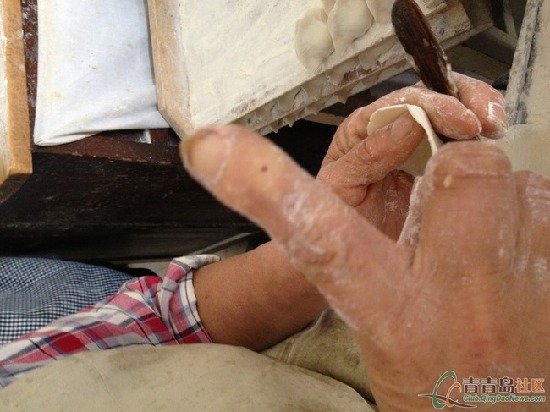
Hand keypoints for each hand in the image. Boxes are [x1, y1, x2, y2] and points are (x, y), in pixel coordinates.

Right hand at [180, 132, 548, 409]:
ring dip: (494, 200)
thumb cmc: (436, 383)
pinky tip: (518, 269)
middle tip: (441, 222)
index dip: (268, 187)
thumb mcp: (374, 326)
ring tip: (480, 259)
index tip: (214, 150)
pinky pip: (545, 203)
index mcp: (385, 306)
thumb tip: (369, 182)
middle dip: (452, 172)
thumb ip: (356, 252)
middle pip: (461, 167)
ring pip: (515, 178)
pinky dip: (528, 220)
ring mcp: (523, 281)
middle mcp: (454, 289)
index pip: (319, 232)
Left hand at [317, 73, 506, 238]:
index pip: (401, 103)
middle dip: (464, 100)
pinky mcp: (435, 169)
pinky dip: (479, 141)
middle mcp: (390, 134)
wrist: (345, 258)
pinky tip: (493, 144)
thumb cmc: (335, 220)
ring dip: (477, 114)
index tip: (462, 121)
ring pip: (449, 117)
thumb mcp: (341, 186)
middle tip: (487, 120)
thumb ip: (368, 154)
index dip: (435, 105)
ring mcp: (415, 150)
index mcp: (363, 131)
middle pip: (430, 99)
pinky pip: (459, 147)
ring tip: (495, 128)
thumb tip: (408, 122)